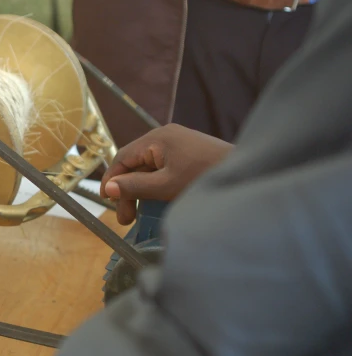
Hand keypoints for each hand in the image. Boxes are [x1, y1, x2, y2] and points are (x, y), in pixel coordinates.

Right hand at [100, 124, 233, 224]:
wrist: (248, 172)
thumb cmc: (204, 177)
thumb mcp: (165, 186)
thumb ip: (135, 186)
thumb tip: (109, 189)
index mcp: (157, 138)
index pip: (123, 157)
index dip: (111, 180)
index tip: (107, 202)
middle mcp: (165, 136)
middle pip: (135, 164)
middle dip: (128, 191)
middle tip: (127, 219)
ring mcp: (178, 143)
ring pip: (148, 168)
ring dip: (141, 190)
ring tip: (140, 215)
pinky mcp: (189, 152)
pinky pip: (162, 168)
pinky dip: (155, 185)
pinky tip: (156, 201)